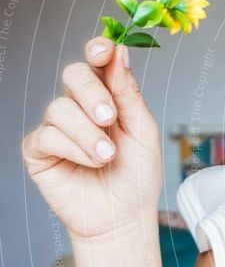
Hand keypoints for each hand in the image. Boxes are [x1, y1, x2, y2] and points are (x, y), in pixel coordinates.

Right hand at [22, 37, 162, 239]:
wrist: (124, 217)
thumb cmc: (137, 176)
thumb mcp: (143, 131)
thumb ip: (129, 93)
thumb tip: (119, 52)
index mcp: (108, 97)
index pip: (97, 63)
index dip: (97, 50)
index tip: (103, 49)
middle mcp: (80, 108)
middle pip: (73, 74)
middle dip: (92, 94)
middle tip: (110, 118)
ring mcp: (57, 128)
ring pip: (59, 108)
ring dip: (88, 134)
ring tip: (107, 157)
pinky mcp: (39, 151)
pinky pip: (47, 135)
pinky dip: (73, 149)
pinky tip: (89, 163)